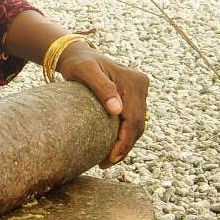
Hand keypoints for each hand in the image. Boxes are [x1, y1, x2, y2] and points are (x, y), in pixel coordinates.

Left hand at [56, 42, 148, 166]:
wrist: (79, 55)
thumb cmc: (78, 63)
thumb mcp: (86, 72)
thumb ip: (101, 88)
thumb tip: (117, 110)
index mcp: (134, 81)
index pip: (133, 118)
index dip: (124, 141)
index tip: (111, 158)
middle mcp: (141, 85)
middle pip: (138, 124)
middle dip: (124, 147)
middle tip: (106, 164)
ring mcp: (139, 91)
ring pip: (137, 125)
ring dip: (126, 144)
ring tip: (108, 160)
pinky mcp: (134, 96)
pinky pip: (133, 120)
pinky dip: (125, 135)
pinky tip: (112, 147)